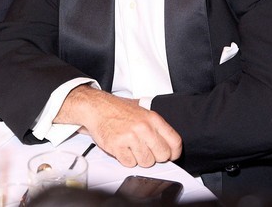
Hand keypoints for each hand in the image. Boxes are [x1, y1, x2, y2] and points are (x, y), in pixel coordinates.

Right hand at [57, 85, 181, 167]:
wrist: (96, 107)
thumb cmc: (117, 109)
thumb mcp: (142, 110)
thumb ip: (156, 125)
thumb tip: (169, 142)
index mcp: (152, 118)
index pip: (175, 142)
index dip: (173, 152)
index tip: (169, 155)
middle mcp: (143, 127)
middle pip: (162, 156)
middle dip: (155, 156)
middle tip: (146, 150)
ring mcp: (130, 137)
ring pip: (146, 162)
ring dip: (139, 158)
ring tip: (131, 147)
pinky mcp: (117, 146)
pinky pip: (130, 164)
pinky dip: (126, 159)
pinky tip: (123, 148)